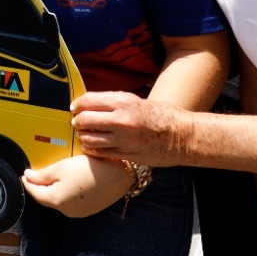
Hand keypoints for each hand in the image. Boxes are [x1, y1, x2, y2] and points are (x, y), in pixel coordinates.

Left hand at [21, 154, 132, 218]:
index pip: (35, 193)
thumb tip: (28, 177)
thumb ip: (42, 174)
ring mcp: (78, 212)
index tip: (24, 174)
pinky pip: (70, 202)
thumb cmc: (88, 169)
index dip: (28, 183)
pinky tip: (69, 183)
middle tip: (36, 174)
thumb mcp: (62, 167)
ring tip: (52, 177)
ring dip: (53, 190)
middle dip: (40, 186)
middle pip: (46, 198)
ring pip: (59, 201)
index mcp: (56, 200)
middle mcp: (66, 211)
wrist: (118, 177)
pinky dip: (65, 193)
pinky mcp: (88, 210)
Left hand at [70, 91, 188, 166]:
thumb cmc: (159, 115)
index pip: (88, 101)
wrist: (181, 136)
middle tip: (77, 122)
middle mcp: (121, 121)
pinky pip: (99, 153)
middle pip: (85, 121)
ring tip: (86, 134)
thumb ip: (111, 102)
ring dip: (83, 137)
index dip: (77, 104)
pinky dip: (92, 149)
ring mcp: (123, 140)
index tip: (75, 107)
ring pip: (89, 140)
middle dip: (77, 121)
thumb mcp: (135, 100)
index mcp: (123, 102)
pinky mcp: (126, 155)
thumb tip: (87, 104)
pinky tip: (94, 146)